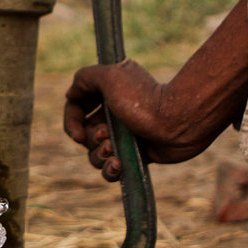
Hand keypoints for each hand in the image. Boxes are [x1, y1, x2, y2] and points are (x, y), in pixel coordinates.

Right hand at [63, 0, 247, 181]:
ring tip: (115, 151)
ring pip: (95, 153)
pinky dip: (110, 170)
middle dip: (90, 140)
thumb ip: (84, 78)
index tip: (77, 134)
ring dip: (99, 156)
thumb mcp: (109, 77)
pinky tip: (118, 166)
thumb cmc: (143, 99)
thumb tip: (70, 95)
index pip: (76, 108)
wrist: (177, 122)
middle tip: (107, 136)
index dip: (72, 122)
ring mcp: (124, 134)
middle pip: (84, 134)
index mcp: (107, 92)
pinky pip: (112, 168)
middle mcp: (114, 113)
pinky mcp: (135, 153)